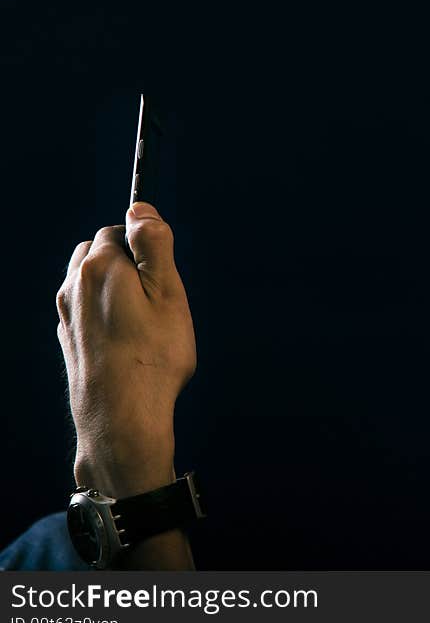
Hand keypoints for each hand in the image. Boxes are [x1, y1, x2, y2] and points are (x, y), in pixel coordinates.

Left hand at [56, 202, 195, 499]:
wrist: (122, 416)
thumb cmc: (153, 356)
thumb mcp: (169, 293)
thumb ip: (154, 245)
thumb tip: (140, 206)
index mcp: (100, 265)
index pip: (120, 229)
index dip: (147, 246)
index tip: (165, 275)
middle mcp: (74, 284)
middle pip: (99, 251)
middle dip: (126, 262)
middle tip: (159, 297)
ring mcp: (66, 313)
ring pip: (88, 280)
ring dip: (112, 287)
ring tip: (143, 321)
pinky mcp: (67, 339)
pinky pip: (85, 309)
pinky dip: (104, 313)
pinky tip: (127, 341)